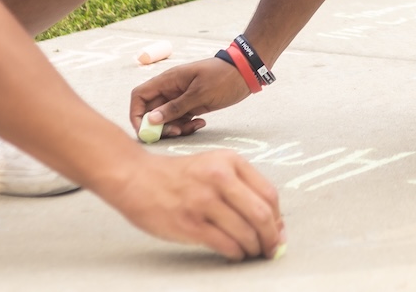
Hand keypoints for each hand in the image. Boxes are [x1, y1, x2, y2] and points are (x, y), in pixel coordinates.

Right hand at [99, 149, 283, 260]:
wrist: (136, 177)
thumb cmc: (177, 175)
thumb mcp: (213, 165)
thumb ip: (241, 186)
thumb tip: (271, 220)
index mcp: (230, 161)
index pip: (268, 193)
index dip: (278, 217)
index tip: (278, 231)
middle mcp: (220, 178)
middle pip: (262, 214)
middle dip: (271, 237)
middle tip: (271, 248)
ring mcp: (204, 201)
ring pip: (245, 232)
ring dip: (253, 248)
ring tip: (252, 252)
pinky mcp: (189, 224)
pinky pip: (225, 244)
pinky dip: (235, 253)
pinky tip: (235, 253)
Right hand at [131, 57, 251, 139]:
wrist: (246, 72)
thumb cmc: (223, 78)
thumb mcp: (199, 93)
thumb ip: (175, 108)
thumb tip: (150, 120)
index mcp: (168, 81)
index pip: (140, 96)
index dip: (136, 114)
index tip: (145, 130)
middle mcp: (170, 90)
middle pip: (151, 111)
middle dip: (159, 126)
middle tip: (176, 133)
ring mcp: (180, 98)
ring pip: (166, 119)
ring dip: (175, 127)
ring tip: (194, 126)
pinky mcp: (191, 105)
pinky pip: (180, 120)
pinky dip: (187, 125)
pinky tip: (201, 124)